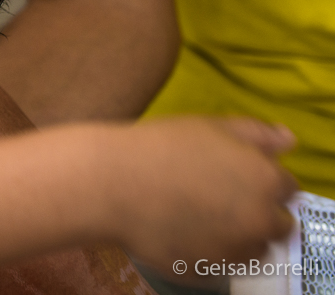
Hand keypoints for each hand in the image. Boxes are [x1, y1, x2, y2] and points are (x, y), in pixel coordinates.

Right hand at [104, 117, 295, 276]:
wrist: (111, 184)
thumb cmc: (160, 146)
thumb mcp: (210, 126)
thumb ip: (256, 133)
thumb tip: (287, 142)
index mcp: (265, 182)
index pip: (287, 187)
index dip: (261, 178)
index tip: (234, 174)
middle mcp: (259, 221)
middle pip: (277, 223)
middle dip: (256, 210)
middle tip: (217, 196)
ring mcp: (235, 251)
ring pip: (253, 248)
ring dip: (239, 235)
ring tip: (199, 216)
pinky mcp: (209, 272)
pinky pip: (222, 264)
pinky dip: (212, 251)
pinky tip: (183, 231)